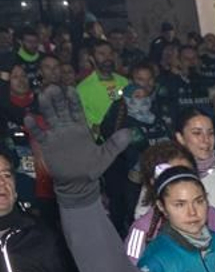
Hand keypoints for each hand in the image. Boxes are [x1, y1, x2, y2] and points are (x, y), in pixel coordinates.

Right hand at [27, 87, 132, 205]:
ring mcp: (56, 135)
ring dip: (46, 107)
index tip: (70, 89)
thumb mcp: (106, 156)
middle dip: (58, 99)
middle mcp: (67, 128)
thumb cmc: (91, 168)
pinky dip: (34, 126)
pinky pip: (39, 134)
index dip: (73, 100)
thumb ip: (115, 144)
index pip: (77, 111)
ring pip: (50, 118)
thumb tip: (129, 132)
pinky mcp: (47, 144)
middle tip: (54, 87)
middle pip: (61, 110)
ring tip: (43, 95)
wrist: (78, 183)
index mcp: (81, 128)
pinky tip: (29, 117)